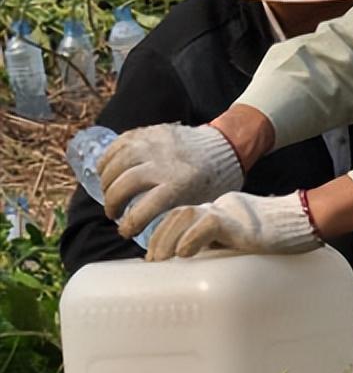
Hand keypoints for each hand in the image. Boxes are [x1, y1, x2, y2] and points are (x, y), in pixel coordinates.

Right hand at [99, 123, 244, 237]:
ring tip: (108, 193)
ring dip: (106, 181)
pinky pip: (119, 144)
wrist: (226, 145)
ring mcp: (154, 144)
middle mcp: (163, 163)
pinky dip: (108, 159)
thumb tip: (160, 240)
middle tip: (114, 213)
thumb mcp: (201, 203)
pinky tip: (106, 171)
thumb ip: (179, 217)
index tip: (125, 232)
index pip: (143, 209)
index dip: (129, 224)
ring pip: (117, 163)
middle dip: (113, 203)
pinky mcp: (150, 131)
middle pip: (124, 184)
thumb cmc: (215, 180)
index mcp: (179, 184)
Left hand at [146, 191, 321, 260]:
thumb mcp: (246, 241)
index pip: (182, 216)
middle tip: (152, 262)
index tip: (155, 257)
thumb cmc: (284, 235)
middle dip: (159, 237)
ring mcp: (229, 212)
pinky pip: (208, 224)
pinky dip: (191, 239)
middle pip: (176, 213)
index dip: (164, 233)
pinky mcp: (239, 222)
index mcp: (221, 212)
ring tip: (161, 260)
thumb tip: (207, 267)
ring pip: (184, 215)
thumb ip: (227, 246)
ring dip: (167, 239)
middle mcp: (220, 207)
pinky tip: (183, 254)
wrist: (307, 218)